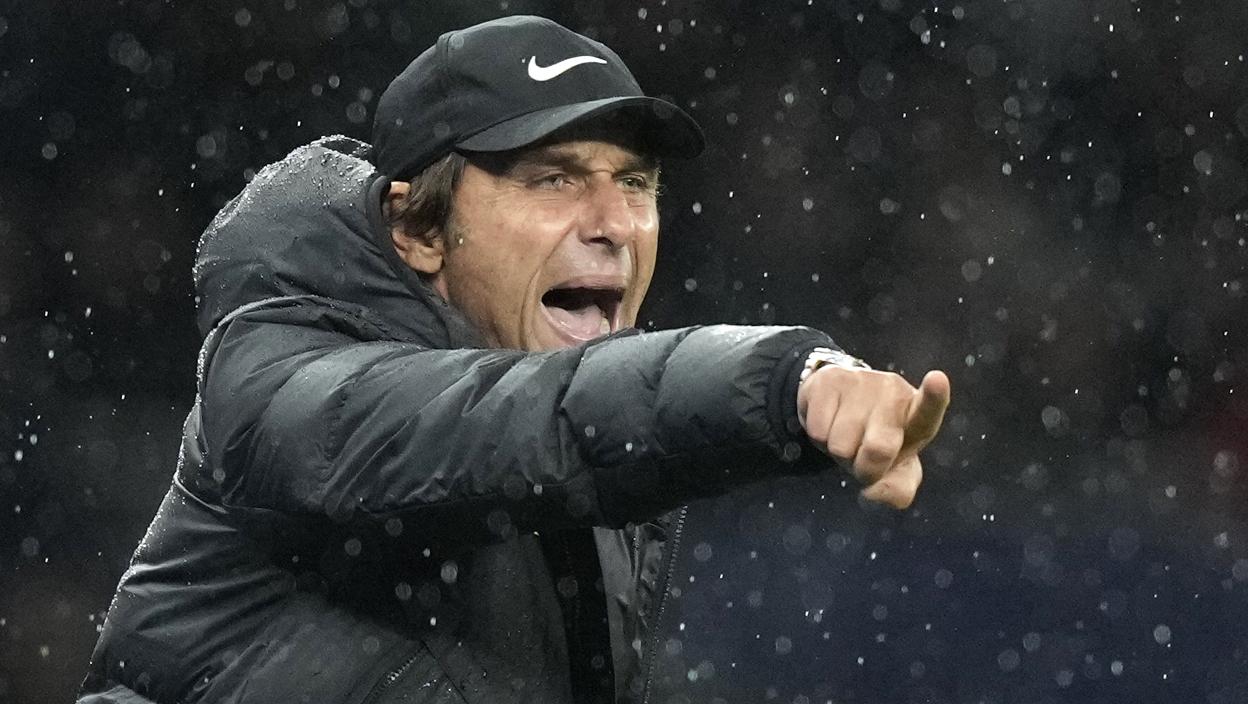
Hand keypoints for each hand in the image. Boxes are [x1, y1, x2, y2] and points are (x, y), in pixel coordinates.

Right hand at [797, 365, 950, 508]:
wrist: (838, 406)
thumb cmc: (875, 441)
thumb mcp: (895, 471)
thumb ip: (898, 491)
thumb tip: (873, 491)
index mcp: (917, 414)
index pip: (929, 408)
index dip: (934, 396)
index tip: (937, 380)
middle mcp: (893, 391)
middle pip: (878, 449)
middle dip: (865, 469)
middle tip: (864, 459)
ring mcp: (860, 382)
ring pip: (841, 445)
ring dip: (840, 452)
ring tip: (846, 436)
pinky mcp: (829, 380)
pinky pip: (818, 431)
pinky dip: (820, 439)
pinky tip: (830, 423)